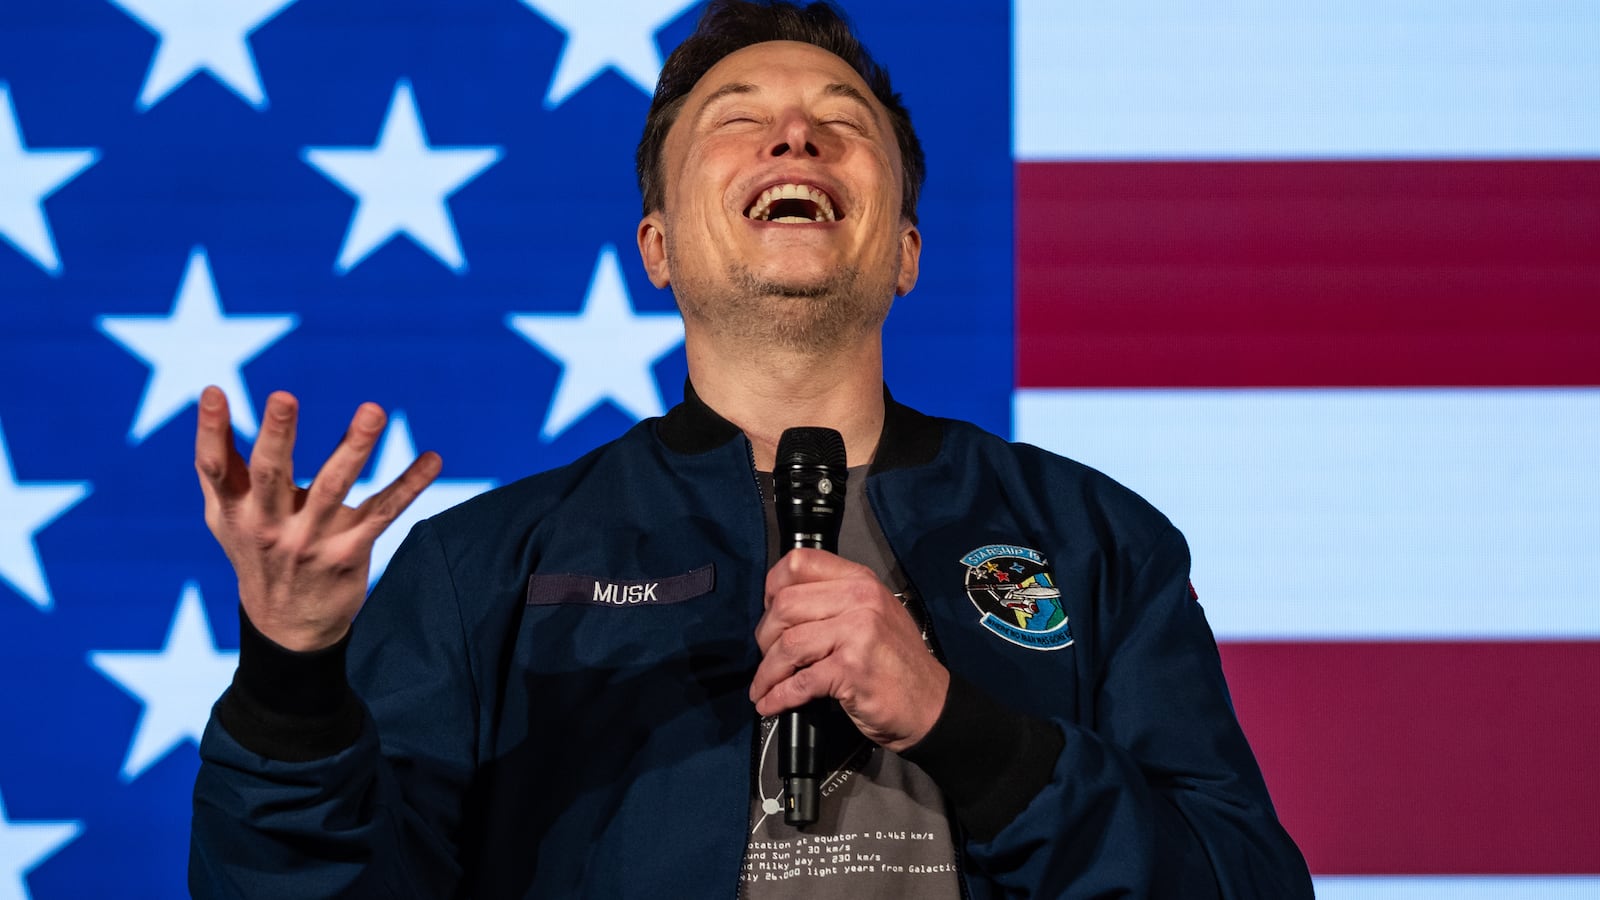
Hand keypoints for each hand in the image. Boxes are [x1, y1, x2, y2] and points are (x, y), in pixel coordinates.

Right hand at [194, 386, 440, 651]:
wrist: (288, 627)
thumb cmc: (256, 552)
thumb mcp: (227, 518)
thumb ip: (220, 467)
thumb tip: (210, 400)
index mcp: (236, 511)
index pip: (215, 468)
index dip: (211, 430)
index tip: (215, 392)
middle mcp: (269, 525)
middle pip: (271, 473)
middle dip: (277, 434)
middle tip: (283, 397)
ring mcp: (312, 539)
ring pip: (335, 486)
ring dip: (355, 446)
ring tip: (374, 410)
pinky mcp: (350, 551)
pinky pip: (384, 512)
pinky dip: (410, 484)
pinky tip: (433, 459)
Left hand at [750, 548, 949, 752]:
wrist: (930, 704)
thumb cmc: (896, 662)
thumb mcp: (872, 614)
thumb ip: (834, 600)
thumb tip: (778, 607)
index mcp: (860, 580)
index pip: (799, 562)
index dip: (772, 588)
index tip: (769, 612)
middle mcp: (861, 599)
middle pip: (785, 605)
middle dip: (765, 637)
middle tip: (767, 657)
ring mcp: (859, 632)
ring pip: (788, 644)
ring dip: (767, 672)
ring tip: (764, 686)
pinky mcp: (853, 668)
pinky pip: (800, 681)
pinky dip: (778, 696)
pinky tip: (772, 703)